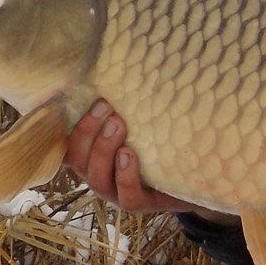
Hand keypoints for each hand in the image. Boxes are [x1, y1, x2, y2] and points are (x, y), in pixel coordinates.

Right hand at [63, 100, 233, 223]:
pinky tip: (130, 155)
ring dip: (104, 149)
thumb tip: (123, 59)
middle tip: (105, 107)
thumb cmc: (162, 142)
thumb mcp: (143, 122)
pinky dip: (126, 175)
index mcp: (94, 156)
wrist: (200, 177)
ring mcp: (118, 193)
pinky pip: (127, 196)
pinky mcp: (143, 205)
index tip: (79, 99)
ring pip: (97, 179)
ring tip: (118, 124)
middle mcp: (101, 175)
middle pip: (77, 160)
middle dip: (87, 132)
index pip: (66, 145)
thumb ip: (128, 105)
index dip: (65, 126)